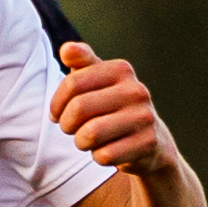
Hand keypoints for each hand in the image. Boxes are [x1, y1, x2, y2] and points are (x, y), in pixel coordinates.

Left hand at [50, 41, 173, 174]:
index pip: (72, 84)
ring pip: (89, 134)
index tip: (57, 113)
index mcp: (121, 70)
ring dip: (81, 142)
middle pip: (79, 109)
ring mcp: (144, 118)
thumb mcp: (98, 81)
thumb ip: (82, 62)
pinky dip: (98, 157)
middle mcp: (136, 90)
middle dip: (67, 124)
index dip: (56, 103)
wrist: (150, 141)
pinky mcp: (147, 144)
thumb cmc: (112, 107)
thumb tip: (67, 50)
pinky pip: (104, 155)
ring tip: (88, 140)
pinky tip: (108, 150)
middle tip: (72, 129)